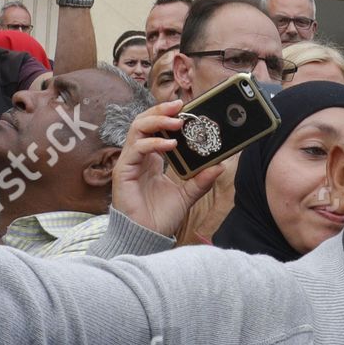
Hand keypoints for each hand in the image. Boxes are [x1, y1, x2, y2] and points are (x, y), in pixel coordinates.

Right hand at [112, 101, 222, 236]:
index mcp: (152, 158)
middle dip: (161, 110)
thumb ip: (201, 180)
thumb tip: (220, 165)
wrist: (146, 238)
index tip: (187, 108)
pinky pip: (136, 148)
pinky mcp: (123, 171)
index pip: (155, 127)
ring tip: (177, 122)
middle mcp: (138, 156)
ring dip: (157, 120)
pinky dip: (153, 142)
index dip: (169, 115)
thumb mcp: (187, 196)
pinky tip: (171, 145)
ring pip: (136, 128)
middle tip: (180, 105)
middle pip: (143, 121)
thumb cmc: (161, 217)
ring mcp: (129, 162)